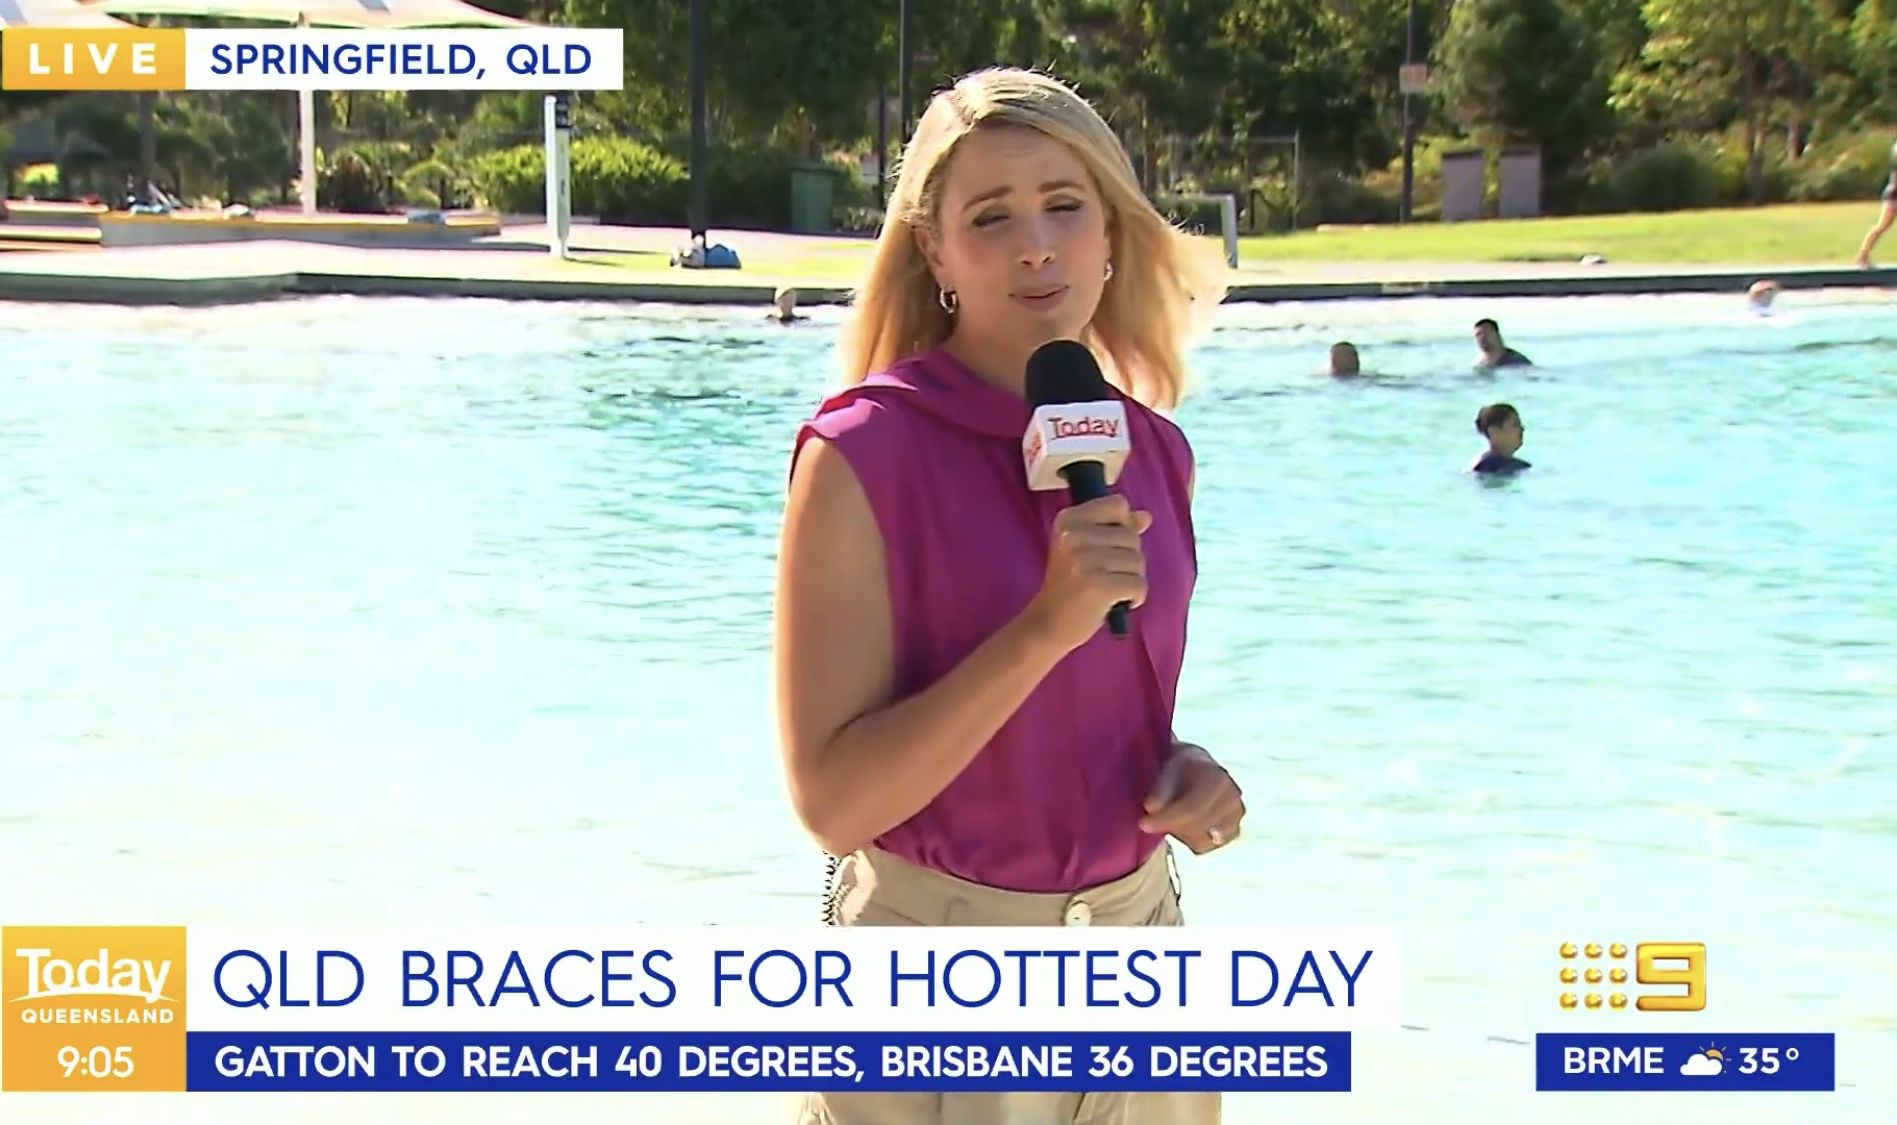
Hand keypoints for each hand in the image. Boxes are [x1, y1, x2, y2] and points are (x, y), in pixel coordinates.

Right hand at [1025, 494, 1150, 653]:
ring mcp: (1085, 560)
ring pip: (1138, 560)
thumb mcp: (1085, 548)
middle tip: (1104, 575)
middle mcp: (1073, 535)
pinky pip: (1139, 584)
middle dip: (1128, 559)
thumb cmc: (1069, 585)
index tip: (1108, 546)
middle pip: (1132, 535)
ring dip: (1131, 579)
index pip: (1118, 505)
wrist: (1047, 624)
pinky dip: (1135, 597)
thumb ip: (1115, 528)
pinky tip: (1115, 603)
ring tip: (1109, 589)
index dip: (1123, 526)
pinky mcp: (1099, 586)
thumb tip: (1146, 516)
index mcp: (1067, 520)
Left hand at [1138, 743, 1244, 854]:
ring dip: (1181, 833)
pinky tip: (1184, 824)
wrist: (1198, 767)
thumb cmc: (1180, 767)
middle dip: (1170, 826)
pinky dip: (1191, 840)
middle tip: (1151, 819)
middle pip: (1196, 827)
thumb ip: (1161, 787)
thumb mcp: (1167, 768)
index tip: (1143, 824)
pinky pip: (1206, 846)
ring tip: (1173, 816)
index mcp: (1217, 778)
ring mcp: (1236, 816)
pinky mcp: (1234, 831)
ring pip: (1201, 841)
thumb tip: (1152, 807)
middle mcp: (1232, 797)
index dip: (1167, 818)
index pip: (1193, 808)